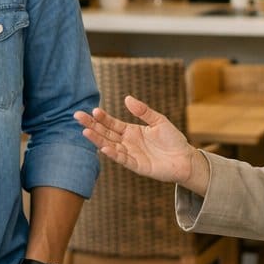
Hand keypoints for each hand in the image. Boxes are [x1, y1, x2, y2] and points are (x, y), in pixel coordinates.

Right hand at [75, 96, 195, 183]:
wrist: (185, 158)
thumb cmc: (173, 139)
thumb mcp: (159, 121)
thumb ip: (143, 111)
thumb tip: (127, 98)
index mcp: (131, 131)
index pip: (112, 123)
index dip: (102, 117)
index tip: (92, 110)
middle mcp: (127, 142)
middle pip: (106, 133)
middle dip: (92, 125)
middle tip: (77, 116)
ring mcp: (131, 154)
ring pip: (110, 145)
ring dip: (97, 139)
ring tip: (85, 132)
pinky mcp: (137, 165)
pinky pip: (122, 159)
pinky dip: (113, 154)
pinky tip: (103, 148)